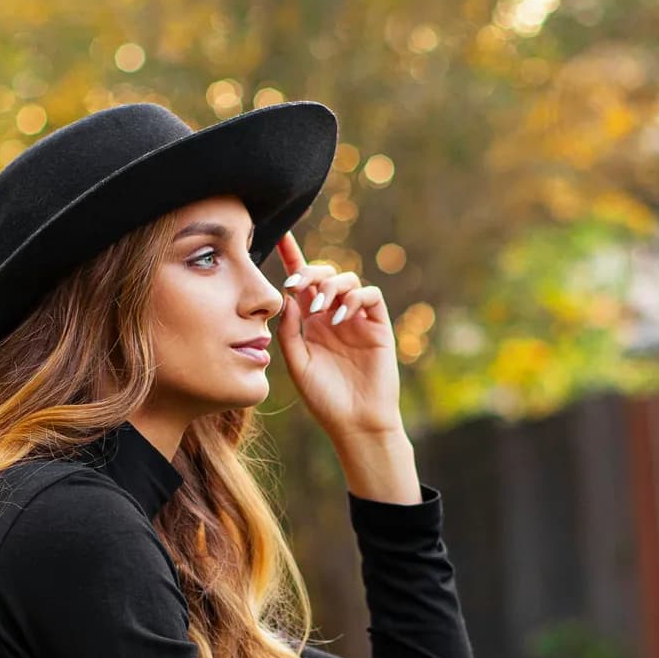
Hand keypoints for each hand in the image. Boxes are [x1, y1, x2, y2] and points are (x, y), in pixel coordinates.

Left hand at [272, 232, 399, 439]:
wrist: (355, 422)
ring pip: (347, 280)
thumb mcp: (297, 363)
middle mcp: (334, 315)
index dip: (292, 257)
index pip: (301, 283)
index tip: (280, 235)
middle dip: (309, 272)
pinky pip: (370, 296)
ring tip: (319, 309)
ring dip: (330, 287)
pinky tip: (340, 316)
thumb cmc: (324, 398)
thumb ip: (290, 329)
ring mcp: (357, 319)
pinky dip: (354, 298)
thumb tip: (288, 296)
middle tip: (296, 285)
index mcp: (311, 322)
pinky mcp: (378, 325)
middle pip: (324, 274)